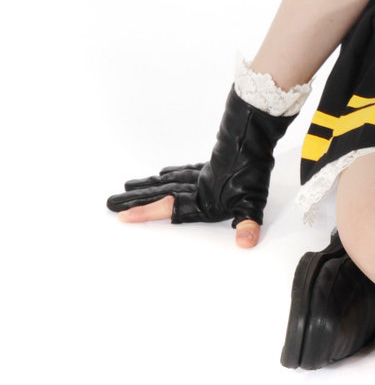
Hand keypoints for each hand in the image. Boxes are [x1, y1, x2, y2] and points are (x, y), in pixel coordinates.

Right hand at [106, 88, 292, 248]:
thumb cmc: (253, 174)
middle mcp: (195, 187)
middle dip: (134, 199)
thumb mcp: (254, 203)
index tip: (122, 215)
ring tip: (127, 186)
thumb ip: (247, 224)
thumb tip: (245, 242)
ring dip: (147, 185)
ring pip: (167, 181)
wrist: (253, 141)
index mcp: (202, 201)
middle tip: (110, 201)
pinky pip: (183, 170)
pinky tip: (161, 173)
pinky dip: (171, 173)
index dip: (145, 212)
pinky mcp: (208, 165)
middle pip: (159, 194)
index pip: (167, 208)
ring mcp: (200, 175)